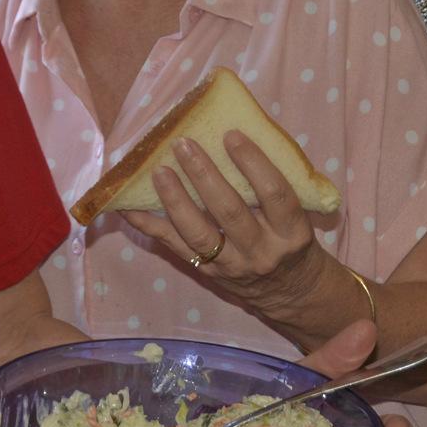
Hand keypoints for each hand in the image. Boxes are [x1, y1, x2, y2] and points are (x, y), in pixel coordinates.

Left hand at [121, 133, 331, 324]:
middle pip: (230, 212)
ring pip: (199, 234)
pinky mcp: (208, 272)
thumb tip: (233, 137)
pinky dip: (149, 226)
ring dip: (175, 200)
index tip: (231, 135)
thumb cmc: (292, 239)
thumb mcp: (298, 217)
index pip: (274, 194)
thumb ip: (272, 186)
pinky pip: (174, 247)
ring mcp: (232, 266)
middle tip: (184, 144)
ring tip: (159, 171)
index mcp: (291, 231)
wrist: (289, 290)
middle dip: (204, 175)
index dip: (253, 163)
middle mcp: (262, 251)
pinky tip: (128, 207)